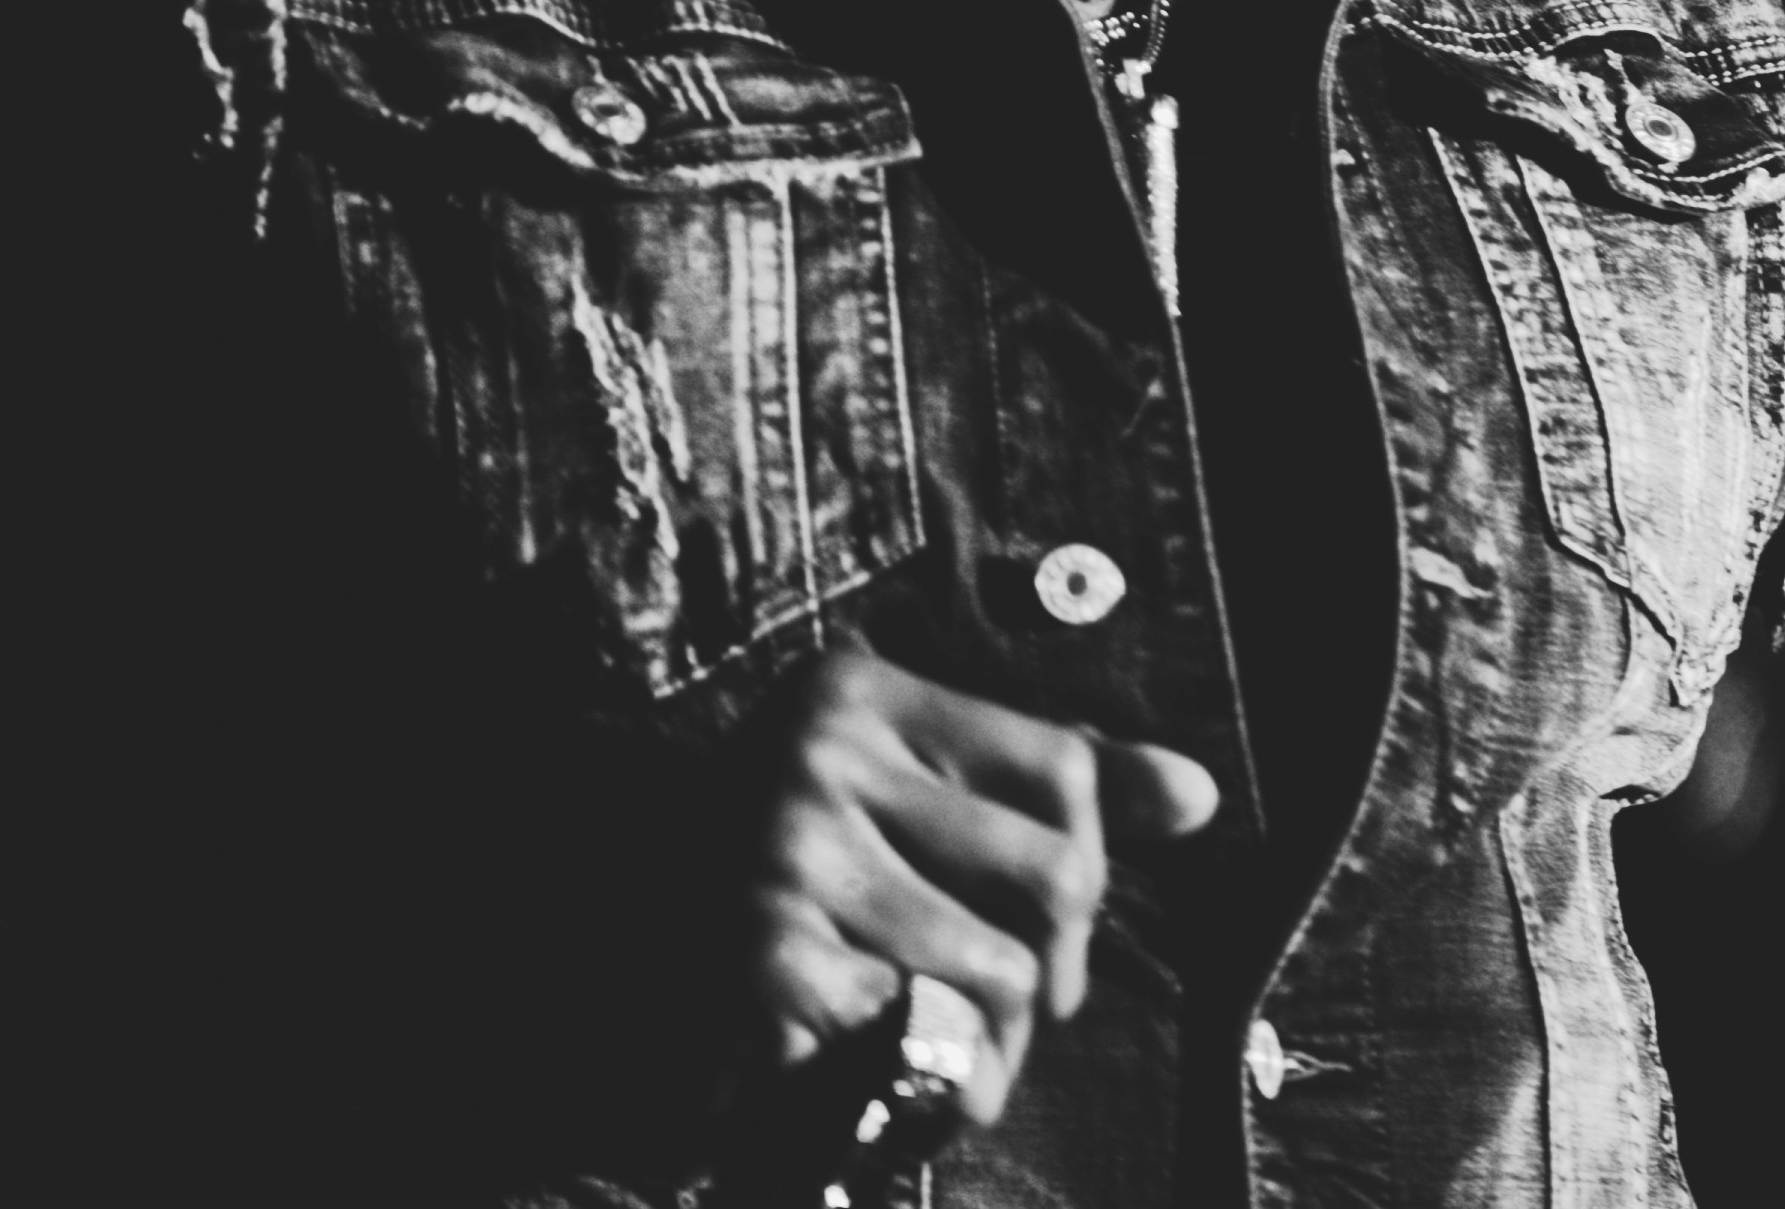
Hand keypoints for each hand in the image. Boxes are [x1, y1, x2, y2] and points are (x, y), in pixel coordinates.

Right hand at [728, 642, 1218, 1124]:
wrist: (585, 933)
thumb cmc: (773, 863)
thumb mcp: (894, 786)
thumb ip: (1044, 780)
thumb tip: (1199, 797)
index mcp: (862, 696)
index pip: (1064, 768)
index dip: (1094, 862)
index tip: (1058, 923)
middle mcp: (823, 758)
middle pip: (1054, 874)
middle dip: (1056, 970)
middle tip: (1021, 1010)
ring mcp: (788, 857)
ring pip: (996, 973)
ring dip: (998, 1050)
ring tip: (967, 1072)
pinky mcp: (762, 961)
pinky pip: (914, 1034)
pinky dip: (921, 1079)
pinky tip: (894, 1088)